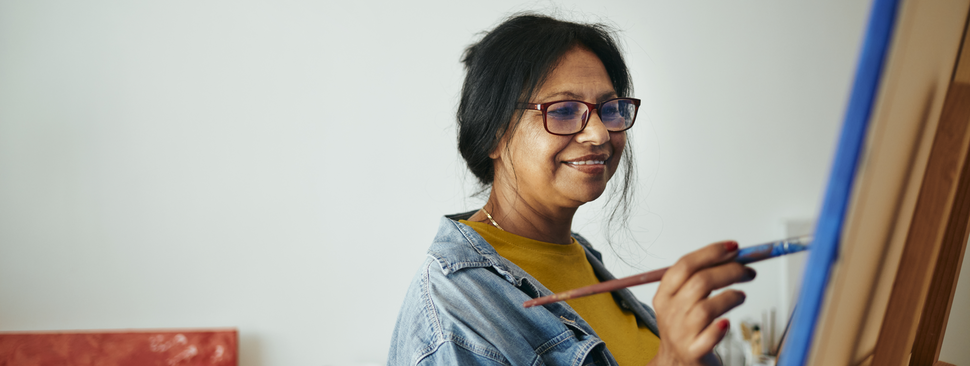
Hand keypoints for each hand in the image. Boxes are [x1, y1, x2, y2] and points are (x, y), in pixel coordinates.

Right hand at [647, 241, 755, 365]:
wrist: (676, 363)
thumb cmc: (685, 327)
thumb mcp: (683, 300)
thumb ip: (701, 278)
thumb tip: (732, 254)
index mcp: (664, 295)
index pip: (685, 265)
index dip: (710, 253)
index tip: (733, 247)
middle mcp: (670, 312)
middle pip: (700, 282)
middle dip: (730, 271)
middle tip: (748, 271)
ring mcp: (680, 334)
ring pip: (706, 308)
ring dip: (731, 297)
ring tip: (741, 296)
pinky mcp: (693, 353)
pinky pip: (708, 338)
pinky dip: (720, 329)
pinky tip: (727, 323)